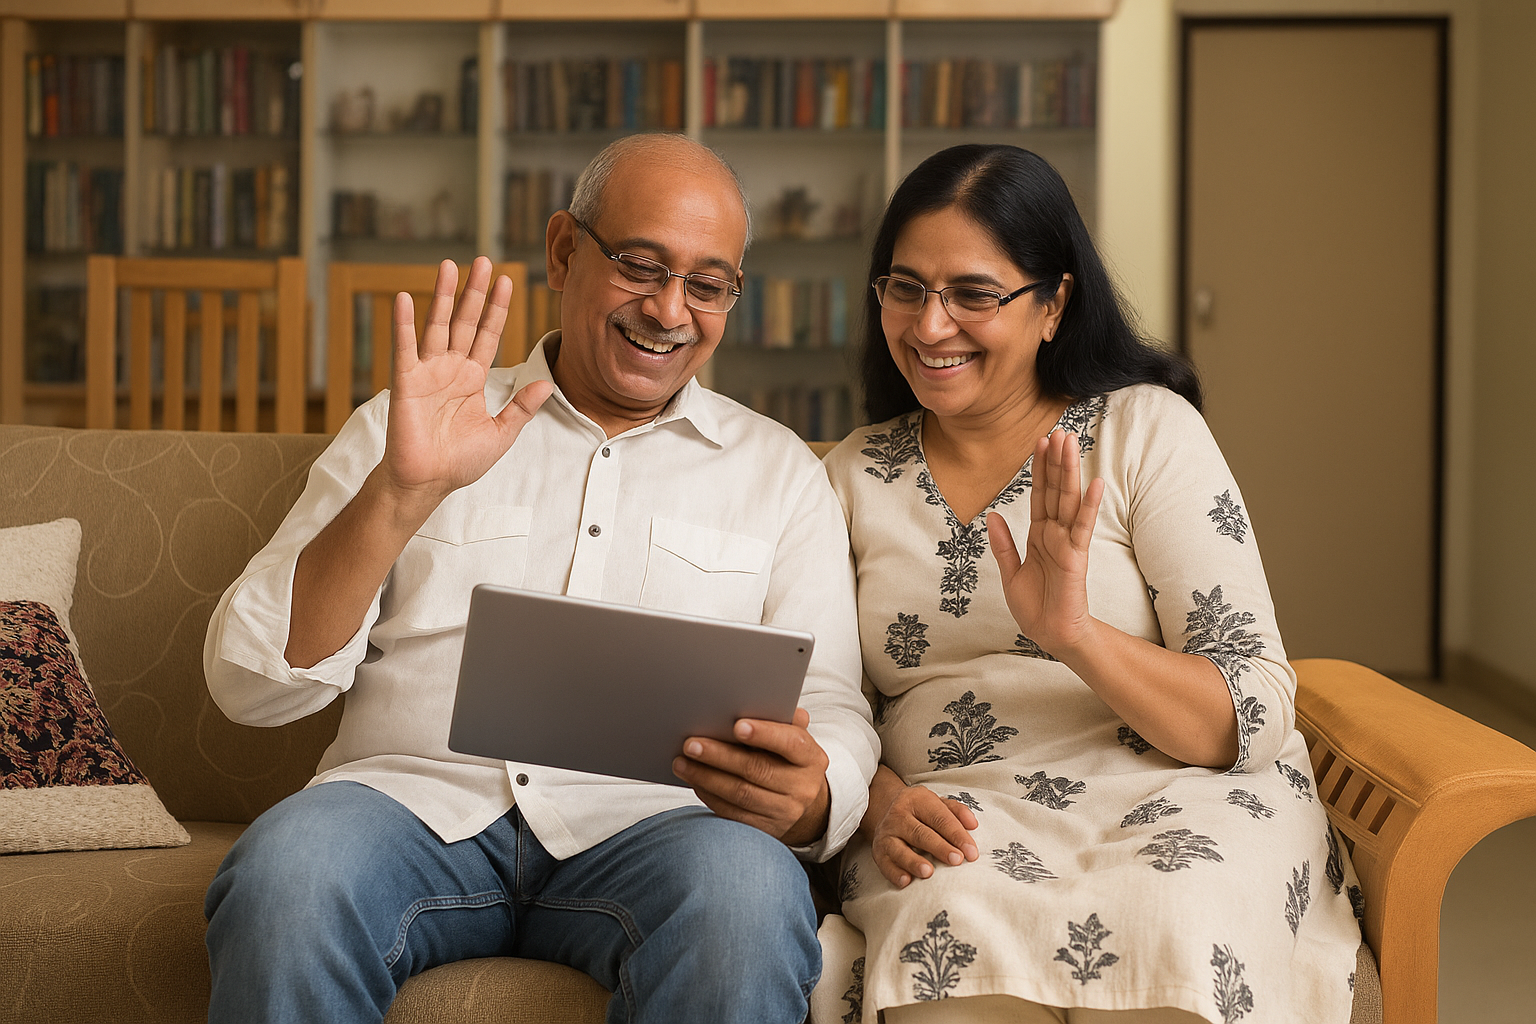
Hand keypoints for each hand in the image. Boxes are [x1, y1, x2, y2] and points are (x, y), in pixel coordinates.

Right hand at [382, 257, 552, 506]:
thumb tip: (547, 382)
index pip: (488, 334)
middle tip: (482, 260)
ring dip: (443, 296)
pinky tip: (404, 298)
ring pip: (438, 326)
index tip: (506, 281)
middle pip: (465, 321)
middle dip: (474, 291)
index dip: (496, 309)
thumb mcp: (501, 433)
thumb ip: (522, 407)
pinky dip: (403, 323)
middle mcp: (450, 369)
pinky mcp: (406, 383)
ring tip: (449, 265)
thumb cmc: (460, 461)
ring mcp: (427, 373)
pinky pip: (404, 348)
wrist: (429, 483)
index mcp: (473, 378)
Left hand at [673, 707, 831, 846]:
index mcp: (812, 758)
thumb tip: (761, 701)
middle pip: (758, 770)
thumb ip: (781, 720)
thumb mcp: (794, 737)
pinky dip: (710, 796)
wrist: (804, 802)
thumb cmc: (790, 759)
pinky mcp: (766, 830)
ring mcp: (785, 812)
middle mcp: (802, 787)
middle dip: (720, 756)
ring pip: (740, 794)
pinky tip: (693, 781)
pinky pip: (733, 814)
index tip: (737, 725)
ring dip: (706, 777)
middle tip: (691, 743)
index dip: (765, 734)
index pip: (791, 743)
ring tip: (682, 762)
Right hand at [866, 775, 978, 888]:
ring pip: (900, 849)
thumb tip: (973, 824)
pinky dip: (894, 873)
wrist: (886, 809)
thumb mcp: (938, 804)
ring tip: (929, 872)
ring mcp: (887, 834)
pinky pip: (885, 864)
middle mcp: (899, 815)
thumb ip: (957, 811)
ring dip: (913, 861)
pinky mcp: (878, 851)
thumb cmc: (921, 811)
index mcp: (917, 800)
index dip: (957, 835)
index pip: (940, 818)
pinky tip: (906, 881)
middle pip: (921, 833)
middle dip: (939, 848)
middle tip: (957, 860)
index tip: (972, 852)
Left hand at [988, 428, 1104, 656]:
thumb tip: (992, 515)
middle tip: (1059, 430)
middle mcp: (1055, 534)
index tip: (1040, 441)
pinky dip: (1089, 506)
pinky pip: (1082, 527)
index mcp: (1039, 535)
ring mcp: (1068, 543)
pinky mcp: (1077, 557)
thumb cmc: (1035, 606)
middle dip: (1056, 461)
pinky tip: (1095, 483)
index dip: (1039, 469)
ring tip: (1071, 444)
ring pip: (1069, 500)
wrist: (1050, 635)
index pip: (1040, 494)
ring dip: (1070, 472)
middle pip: (1056, 490)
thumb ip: (1003, 544)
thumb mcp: (1010, 573)